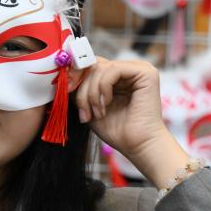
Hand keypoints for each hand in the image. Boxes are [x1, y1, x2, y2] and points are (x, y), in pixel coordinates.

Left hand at [76, 58, 189, 187]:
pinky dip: (103, 88)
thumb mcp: (89, 106)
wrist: (137, 146)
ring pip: (101, 67)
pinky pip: (113, 70)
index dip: (76, 75)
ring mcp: (139, 69)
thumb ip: (79, 89)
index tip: (67, 91)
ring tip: (96, 113)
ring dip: (92, 92)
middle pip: (94, 65)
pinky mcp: (146, 73)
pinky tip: (107, 104)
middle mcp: (129, 70)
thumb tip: (64, 74)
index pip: (92, 65)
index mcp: (117, 77)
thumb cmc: (117, 131)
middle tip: (83, 110)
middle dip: (82, 87)